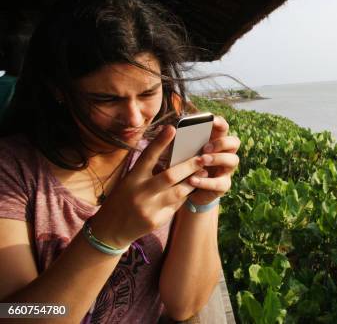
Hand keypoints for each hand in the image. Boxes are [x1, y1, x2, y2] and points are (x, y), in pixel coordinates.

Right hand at [89, 125, 208, 247]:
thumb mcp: (130, 181)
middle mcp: (140, 192)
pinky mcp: (157, 220)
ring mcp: (149, 208)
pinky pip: (177, 205)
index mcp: (132, 178)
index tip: (172, 128)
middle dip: (189, 165)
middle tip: (203, 157)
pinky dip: (185, 195)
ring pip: (179, 191)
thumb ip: (147, 171)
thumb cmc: (123, 199)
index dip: (160, 142)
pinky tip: (192, 188)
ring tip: (204, 172)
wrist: (110, 230)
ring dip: (193, 181)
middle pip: (170, 176)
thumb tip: (173, 156)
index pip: (147, 156)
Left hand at [187, 116, 239, 204]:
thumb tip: (167, 129)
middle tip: (205, 147)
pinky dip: (205, 181)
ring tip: (201, 160)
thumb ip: (180, 143)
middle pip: (234, 141)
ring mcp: (226, 169)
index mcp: (215, 141)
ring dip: (217, 158)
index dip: (219, 122)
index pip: (223, 127)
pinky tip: (191, 180)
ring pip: (233, 160)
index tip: (211, 120)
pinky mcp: (223, 185)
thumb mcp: (181, 153)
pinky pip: (220, 183)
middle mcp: (225, 153)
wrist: (183, 192)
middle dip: (221, 142)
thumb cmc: (182, 166)